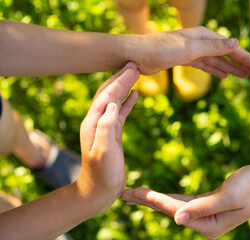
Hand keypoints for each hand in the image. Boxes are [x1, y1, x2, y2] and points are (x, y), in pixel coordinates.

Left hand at [76, 62, 138, 210]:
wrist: (99, 189)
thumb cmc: (102, 174)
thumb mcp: (104, 152)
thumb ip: (105, 127)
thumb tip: (112, 104)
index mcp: (93, 123)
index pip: (107, 96)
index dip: (119, 81)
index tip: (133, 68)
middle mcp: (97, 121)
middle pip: (108, 93)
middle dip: (120, 77)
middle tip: (134, 64)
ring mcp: (104, 126)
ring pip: (115, 100)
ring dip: (124, 86)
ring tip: (135, 73)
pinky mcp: (113, 133)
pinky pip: (121, 112)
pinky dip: (127, 101)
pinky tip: (135, 94)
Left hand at [121, 165, 249, 238]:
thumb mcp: (230, 196)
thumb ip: (204, 208)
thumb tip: (177, 219)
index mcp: (208, 224)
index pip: (174, 210)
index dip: (152, 200)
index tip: (132, 193)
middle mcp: (204, 223)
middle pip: (169, 210)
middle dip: (146, 201)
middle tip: (123, 193)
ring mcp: (205, 216)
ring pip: (173, 206)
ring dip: (153, 199)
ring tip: (134, 193)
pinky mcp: (207, 206)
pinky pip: (183, 202)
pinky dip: (167, 198)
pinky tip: (156, 196)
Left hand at [131, 26, 249, 77]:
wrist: (139, 55)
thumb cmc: (162, 49)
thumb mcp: (190, 48)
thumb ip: (213, 47)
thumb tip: (235, 42)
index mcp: (203, 36)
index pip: (229, 46)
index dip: (244, 56)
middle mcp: (199, 41)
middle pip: (225, 53)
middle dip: (240, 62)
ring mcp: (192, 51)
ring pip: (216, 60)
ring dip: (229, 68)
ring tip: (243, 76)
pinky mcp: (184, 60)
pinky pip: (204, 66)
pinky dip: (214, 70)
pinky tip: (223, 76)